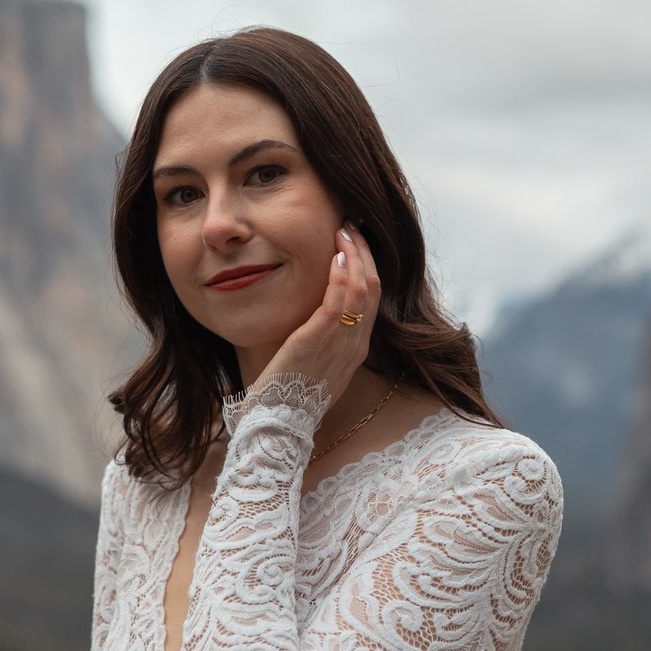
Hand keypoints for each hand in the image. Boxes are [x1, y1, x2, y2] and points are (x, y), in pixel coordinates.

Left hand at [252, 222, 380, 402]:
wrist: (278, 423)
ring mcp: (339, 345)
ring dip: (354, 257)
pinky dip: (339, 277)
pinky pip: (338, 304)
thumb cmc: (289, 395)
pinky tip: (334, 258)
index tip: (355, 244)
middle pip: (373, 290)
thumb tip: (314, 315)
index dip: (367, 267)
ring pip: (361, 291)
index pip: (372, 300)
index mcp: (355, 350)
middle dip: (364, 254)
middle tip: (351, 227)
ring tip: (343, 232)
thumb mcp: (314, 364)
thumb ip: (321, 340)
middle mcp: (354, 346)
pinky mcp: (316, 342)